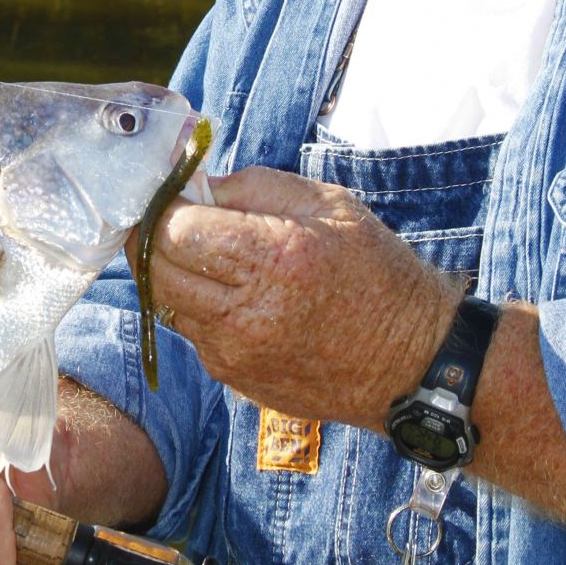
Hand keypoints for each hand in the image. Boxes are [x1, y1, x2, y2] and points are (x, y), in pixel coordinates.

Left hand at [129, 165, 461, 430]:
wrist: (410, 362)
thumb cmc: (377, 273)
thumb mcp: (329, 205)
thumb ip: (255, 186)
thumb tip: (197, 186)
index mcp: (272, 258)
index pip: (174, 230)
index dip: (166, 206)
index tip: (176, 194)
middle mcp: (245, 313)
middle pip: (155, 270)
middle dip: (155, 238)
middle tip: (174, 219)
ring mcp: (234, 353)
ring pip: (165, 303)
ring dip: (173, 274)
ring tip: (207, 255)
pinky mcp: (234, 379)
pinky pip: (192, 333)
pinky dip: (198, 308)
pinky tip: (234, 295)